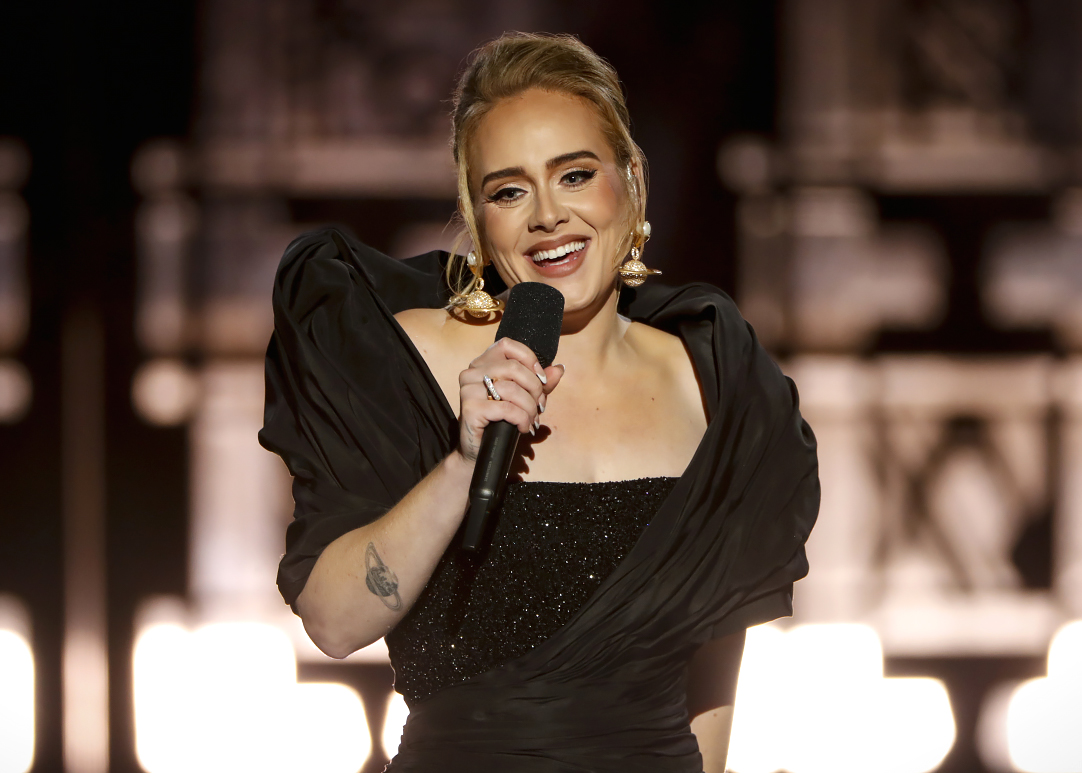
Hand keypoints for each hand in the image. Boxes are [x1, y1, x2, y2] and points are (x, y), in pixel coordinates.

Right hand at [456, 337, 563, 463]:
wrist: (480, 451)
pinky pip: (506, 408)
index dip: (529, 360)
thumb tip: (559, 369)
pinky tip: (522, 428)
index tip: (542, 380)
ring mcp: (468, 390)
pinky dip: (521, 419)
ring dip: (529, 408)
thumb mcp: (524, 398)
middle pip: (513, 368)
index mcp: (482, 363)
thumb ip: (540, 383)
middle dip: (534, 388)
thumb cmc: (501, 421)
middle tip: (539, 407)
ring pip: (511, 389)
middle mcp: (472, 372)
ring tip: (531, 420)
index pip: (508, 345)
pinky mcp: (470, 408)